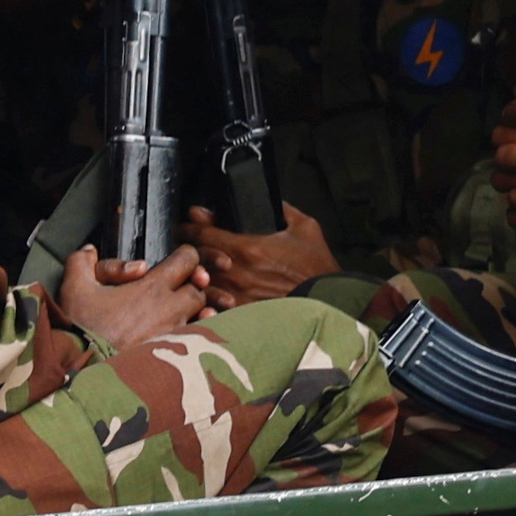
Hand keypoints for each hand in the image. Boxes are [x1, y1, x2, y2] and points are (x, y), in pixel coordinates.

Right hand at [52, 243, 216, 355]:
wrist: (85, 371)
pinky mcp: (174, 358)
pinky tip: (185, 337)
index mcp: (151, 287)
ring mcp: (174, 335)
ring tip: (176, 315)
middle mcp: (170, 310)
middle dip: (190, 288)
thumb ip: (81, 262)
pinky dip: (196, 335)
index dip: (185, 258)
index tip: (177, 262)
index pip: (187, 261)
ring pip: (199, 318)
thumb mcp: (74, 288)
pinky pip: (196, 341)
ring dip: (192, 313)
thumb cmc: (83, 328)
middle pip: (197, 292)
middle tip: (176, 291)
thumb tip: (90, 251)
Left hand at [182, 204, 336, 302]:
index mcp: (247, 248)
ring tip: (197, 273)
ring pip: (201, 284)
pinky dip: (208, 301)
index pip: (202, 234)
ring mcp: (236, 297)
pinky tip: (209, 296)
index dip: (189, 227)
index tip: (186, 224)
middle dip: (190, 251)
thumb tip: (268, 199)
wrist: (329, 301)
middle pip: (196, 259)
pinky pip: (213, 308)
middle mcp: (236, 273)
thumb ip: (281, 209)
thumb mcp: (304, 228)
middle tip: (189, 247)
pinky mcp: (241, 316)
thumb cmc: (317, 267)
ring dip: (197, 277)